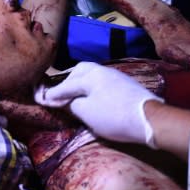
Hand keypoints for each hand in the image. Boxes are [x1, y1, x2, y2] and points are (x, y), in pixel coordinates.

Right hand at [35, 62, 162, 147]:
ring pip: (91, 75)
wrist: (149, 119)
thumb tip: (64, 100)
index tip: (41, 99)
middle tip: (59, 95)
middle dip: (67, 82)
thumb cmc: (114, 116)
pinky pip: (101, 81)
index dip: (52, 94)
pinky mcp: (124, 84)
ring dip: (80, 84)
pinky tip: (92, 97)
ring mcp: (115, 75)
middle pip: (78, 71)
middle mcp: (101, 70)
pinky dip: (91, 87)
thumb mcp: (87, 113)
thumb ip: (71, 104)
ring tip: (75, 97)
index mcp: (89, 75)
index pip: (65, 85)